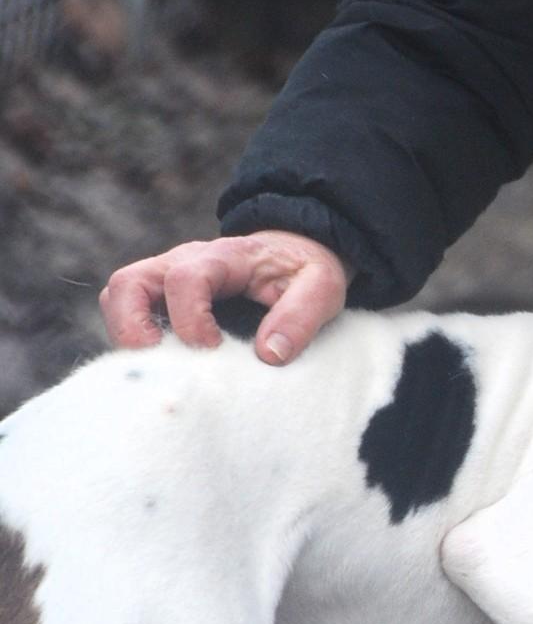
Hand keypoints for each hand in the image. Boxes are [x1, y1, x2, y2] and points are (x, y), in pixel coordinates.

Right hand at [100, 230, 348, 365]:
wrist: (294, 254)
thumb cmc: (305, 272)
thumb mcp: (322, 287)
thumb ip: (301, 316)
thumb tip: (270, 355)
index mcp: (222, 257)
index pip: (185, 279)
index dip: (191, 319)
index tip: (213, 350)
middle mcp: (183, 262)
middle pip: (128, 282)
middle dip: (132, 327)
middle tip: (160, 365)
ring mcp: (167, 278)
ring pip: (118, 295)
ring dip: (126, 334)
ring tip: (157, 369)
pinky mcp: (163, 298)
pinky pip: (128, 312)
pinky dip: (133, 340)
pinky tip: (163, 368)